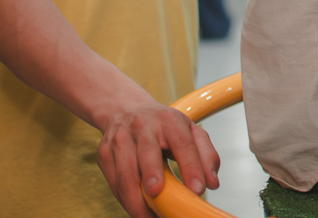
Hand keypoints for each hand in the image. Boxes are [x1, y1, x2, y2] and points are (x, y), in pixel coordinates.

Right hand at [96, 99, 219, 217]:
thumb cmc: (162, 125)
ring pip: (125, 172)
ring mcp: (121, 140)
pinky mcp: (104, 154)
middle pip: (147, 153)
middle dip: (152, 174)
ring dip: (136, 198)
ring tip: (148, 216)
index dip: (191, 167)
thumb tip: (213, 183)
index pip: (183, 144)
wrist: (126, 110)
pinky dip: (125, 200)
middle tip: (158, 193)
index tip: (198, 189)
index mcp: (170, 121)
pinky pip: (114, 182)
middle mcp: (143, 127)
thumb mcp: (190, 131)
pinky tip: (138, 209)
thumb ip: (206, 155)